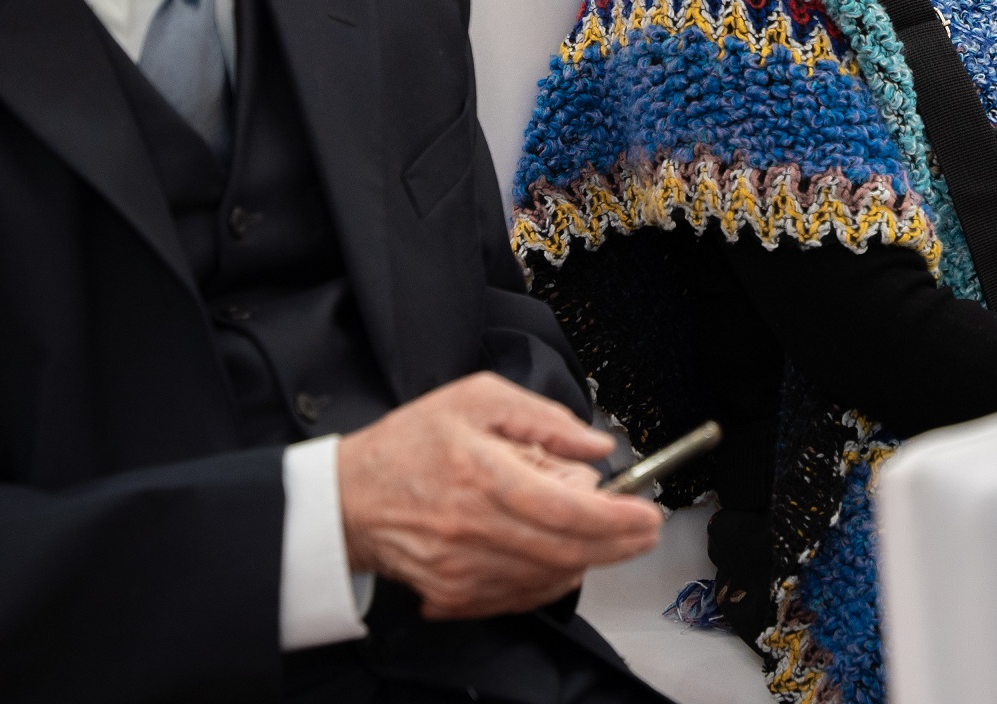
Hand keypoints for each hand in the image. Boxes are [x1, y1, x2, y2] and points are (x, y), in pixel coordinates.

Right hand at [336, 372, 663, 620]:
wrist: (349, 497)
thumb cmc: (411, 443)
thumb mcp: (477, 399)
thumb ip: (543, 418)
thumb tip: (595, 446)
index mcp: (482, 475)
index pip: (566, 510)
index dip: (617, 517)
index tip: (647, 514)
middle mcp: (474, 528)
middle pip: (569, 550)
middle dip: (619, 542)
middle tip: (644, 527)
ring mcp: (463, 569)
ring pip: (551, 576)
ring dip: (588, 557)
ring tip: (596, 528)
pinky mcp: (455, 595)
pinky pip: (523, 597)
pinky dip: (552, 578)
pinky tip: (561, 554)